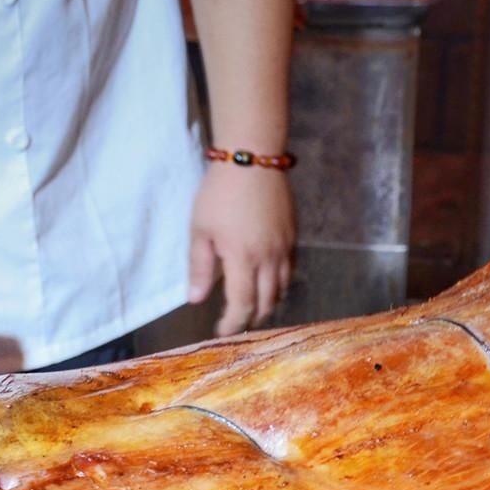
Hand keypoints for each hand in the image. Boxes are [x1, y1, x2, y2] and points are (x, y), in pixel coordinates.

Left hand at [188, 164, 294, 335]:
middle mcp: (269, 259)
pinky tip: (267, 282)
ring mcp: (285, 248)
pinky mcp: (293, 236)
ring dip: (268, 303)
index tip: (222, 331)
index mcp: (243, 260)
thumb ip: (199, 267)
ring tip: (252, 305)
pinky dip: (279, 284)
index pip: (242, 305)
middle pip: (266, 303)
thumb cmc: (219, 193)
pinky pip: (290, 271)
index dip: (233, 323)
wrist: (253, 158)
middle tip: (235, 321)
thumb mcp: (200, 229)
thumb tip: (196, 299)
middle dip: (251, 318)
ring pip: (282, 289)